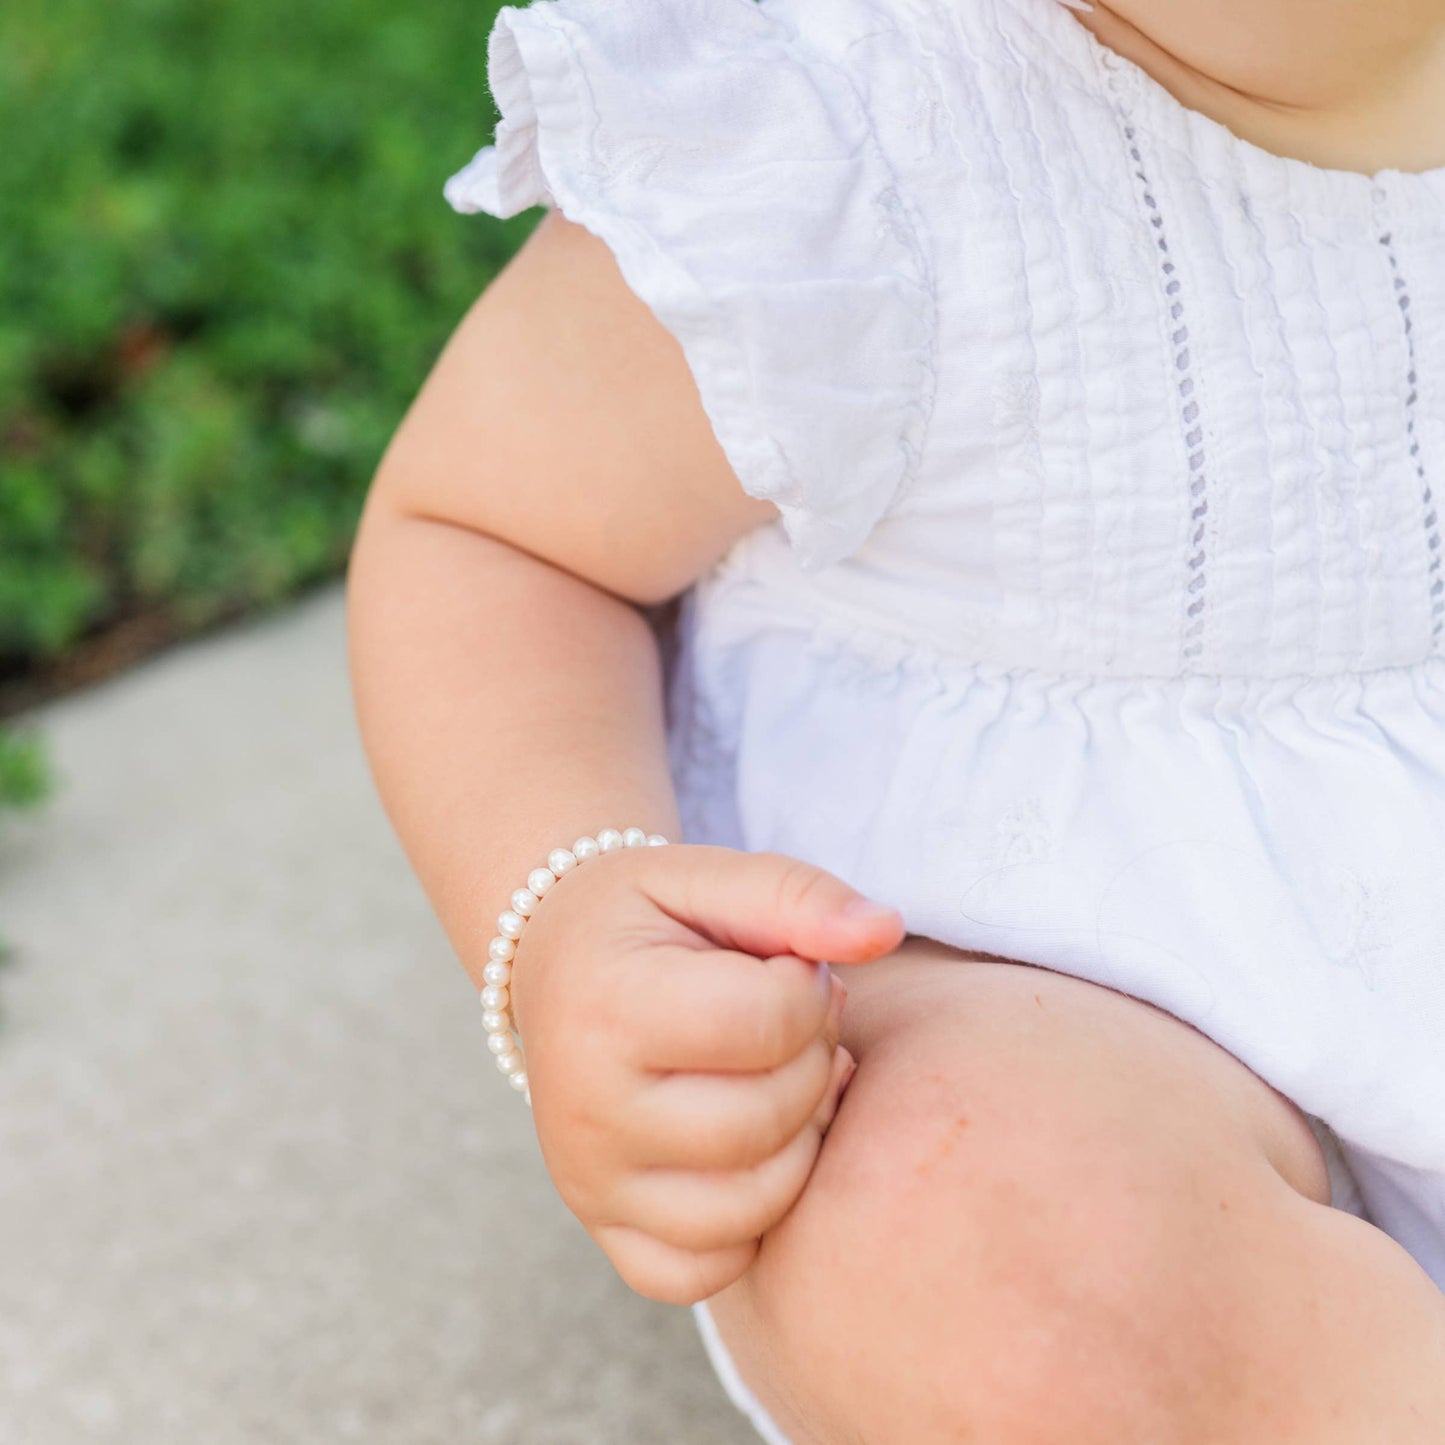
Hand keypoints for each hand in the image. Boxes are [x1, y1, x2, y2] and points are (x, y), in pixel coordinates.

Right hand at [506, 843, 904, 1304]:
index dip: (809, 989)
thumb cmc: (642, 919)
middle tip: (794, 1022)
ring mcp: (590, 1181)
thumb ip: (798, 895)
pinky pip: (706, 1269)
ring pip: (752, 1204)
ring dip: (800, 1138)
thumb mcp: (707, 875)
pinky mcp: (604, 1227)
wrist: (554, 964)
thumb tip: (885, 929)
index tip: (788, 968)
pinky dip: (752, 1220)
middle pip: (767, 1119)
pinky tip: (753, 1148)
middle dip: (813, 1062)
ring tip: (782, 1078)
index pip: (767, 1023)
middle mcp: (586, 1110)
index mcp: (607, 1008)